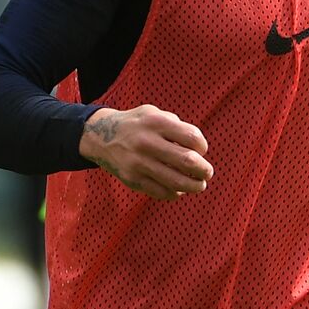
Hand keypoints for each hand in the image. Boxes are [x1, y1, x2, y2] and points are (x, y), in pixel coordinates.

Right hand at [79, 105, 213, 200]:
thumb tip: (199, 152)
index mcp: (156, 122)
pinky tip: (179, 190)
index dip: (203, 146)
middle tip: (208, 173)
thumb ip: (177, 127)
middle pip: (187, 161)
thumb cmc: (139, 125)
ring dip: (194, 186)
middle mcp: (147, 142)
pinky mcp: (132, 180)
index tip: (201, 150)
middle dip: (204, 170)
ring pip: (176, 181)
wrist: (101, 136)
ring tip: (199, 185)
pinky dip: (175, 193)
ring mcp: (139, 163)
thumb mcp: (156, 114)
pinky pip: (161, 192)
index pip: (192, 137)